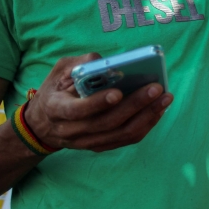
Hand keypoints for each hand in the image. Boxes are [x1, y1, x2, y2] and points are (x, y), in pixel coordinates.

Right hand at [23, 54, 173, 152]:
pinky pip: (126, 139)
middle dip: (134, 105)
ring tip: (165, 98)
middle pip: (107, 123)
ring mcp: (86, 142)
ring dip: (146, 117)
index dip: (97, 103)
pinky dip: (145, 125)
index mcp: (56, 109)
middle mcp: (71, 131)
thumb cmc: (55, 89)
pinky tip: (159, 109)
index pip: (77, 110)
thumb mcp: (59, 71)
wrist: (42, 123)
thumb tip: (109, 63)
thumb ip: (81, 64)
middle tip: (156, 88)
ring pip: (121, 134)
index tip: (118, 92)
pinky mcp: (100, 146)